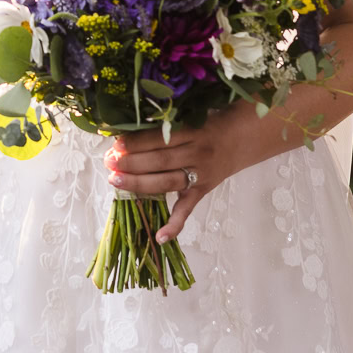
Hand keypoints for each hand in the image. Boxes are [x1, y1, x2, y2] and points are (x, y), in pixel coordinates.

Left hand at [107, 108, 261, 242]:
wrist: (242, 137)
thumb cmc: (208, 122)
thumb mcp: (190, 116)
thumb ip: (164, 123)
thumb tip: (125, 132)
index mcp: (193, 131)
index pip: (160, 138)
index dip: (136, 142)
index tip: (116, 145)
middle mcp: (198, 153)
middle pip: (160, 161)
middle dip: (131, 163)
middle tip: (109, 162)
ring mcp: (201, 175)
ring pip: (167, 183)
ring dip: (138, 184)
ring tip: (115, 181)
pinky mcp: (202, 191)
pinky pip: (187, 210)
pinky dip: (174, 225)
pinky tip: (159, 237)